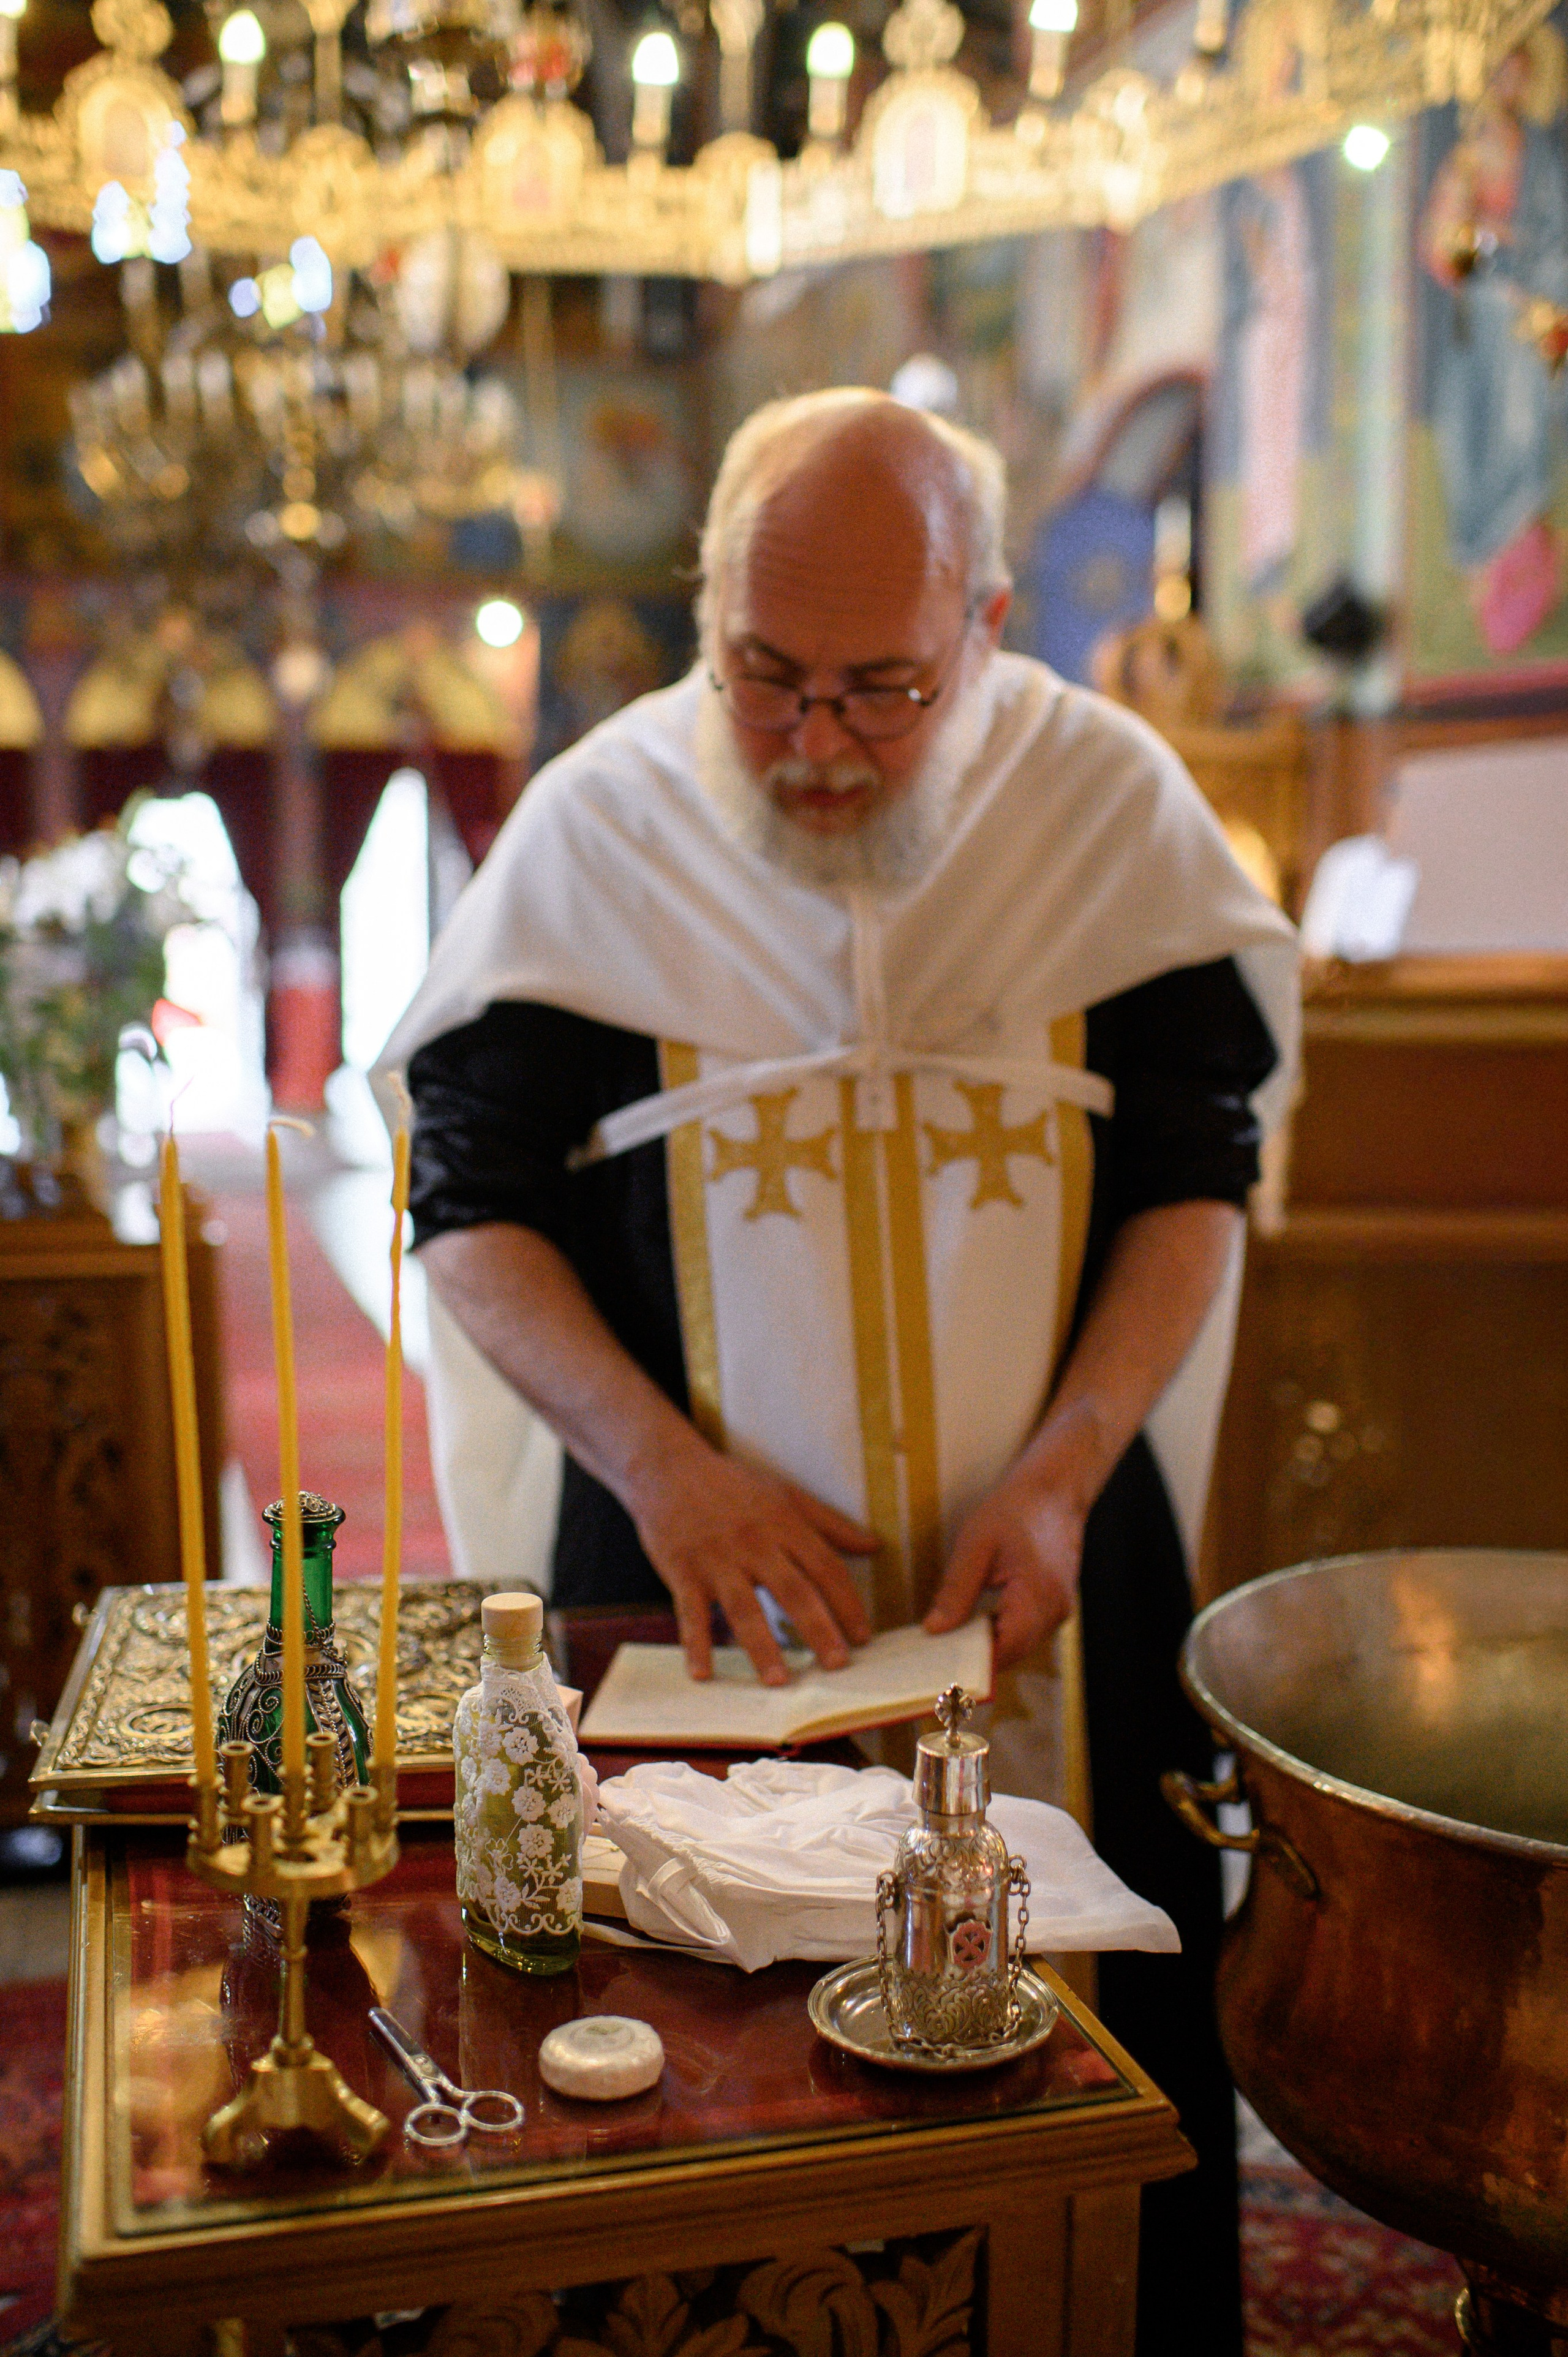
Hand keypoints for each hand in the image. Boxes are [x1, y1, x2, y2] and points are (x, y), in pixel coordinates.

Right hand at [627, 1438, 877, 1684]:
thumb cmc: (733, 1484)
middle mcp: (754, 1543)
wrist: (669, 1469)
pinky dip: (695, 1645)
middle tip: (837, 1665)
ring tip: (780, 1681)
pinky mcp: (683, 1572)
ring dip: (762, 1646)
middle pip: (793, 1591)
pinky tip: (703, 1674)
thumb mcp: (786, 1494)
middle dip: (818, 1629)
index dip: (847, 1603)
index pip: (825, 1567)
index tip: (864, 1637)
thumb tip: (875, 1546)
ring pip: (744, 1608)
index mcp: (784, 1524)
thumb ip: (830, 1523)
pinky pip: (690, 1613)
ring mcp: (717, 1560)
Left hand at [922, 1466, 1084, 1670]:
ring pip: (1020, 1645)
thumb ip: (956, 1591)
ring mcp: (1059, 1610)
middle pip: (1013, 1653)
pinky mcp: (1055, 1605)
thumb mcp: (975, 1545)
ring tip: (950, 1643)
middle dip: (976, 1658)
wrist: (1054, 1491)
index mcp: (1038, 1595)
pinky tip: (974, 1626)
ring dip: (988, 1647)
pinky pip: (1026, 1631)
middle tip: (935, 1660)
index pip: (1006, 1649)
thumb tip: (935, 1631)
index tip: (940, 1669)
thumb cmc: (1015, 1510)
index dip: (973, 1664)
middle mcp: (1055, 1610)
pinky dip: (1001, 1633)